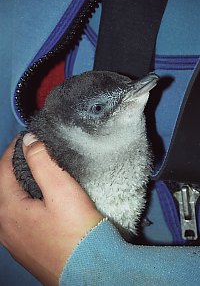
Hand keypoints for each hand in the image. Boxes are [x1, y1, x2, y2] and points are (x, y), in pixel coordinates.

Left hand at [0, 135, 102, 285]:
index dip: (14, 149)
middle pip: (4, 186)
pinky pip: (18, 216)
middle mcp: (5, 227)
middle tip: (33, 152)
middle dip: (16, 166)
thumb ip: (42, 161)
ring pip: (10, 202)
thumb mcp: (61, 190)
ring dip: (20, 184)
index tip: (26, 137)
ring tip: (37, 172)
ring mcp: (15, 240)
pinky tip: (40, 201)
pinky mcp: (27, 248)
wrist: (92, 272)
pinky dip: (25, 201)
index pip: (2, 169)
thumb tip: (29, 141)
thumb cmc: (78, 234)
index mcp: (8, 211)